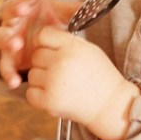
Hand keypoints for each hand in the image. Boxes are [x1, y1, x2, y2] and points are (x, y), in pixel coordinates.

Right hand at [0, 0, 79, 88]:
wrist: (40, 48)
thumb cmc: (49, 25)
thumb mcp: (61, 17)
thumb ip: (73, 12)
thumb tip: (92, 8)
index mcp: (26, 5)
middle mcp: (13, 20)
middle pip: (8, 11)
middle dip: (15, 10)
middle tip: (23, 10)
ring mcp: (8, 38)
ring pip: (0, 37)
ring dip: (7, 40)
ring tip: (16, 44)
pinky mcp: (8, 58)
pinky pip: (4, 66)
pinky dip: (9, 74)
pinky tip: (15, 82)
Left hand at [26, 25, 139, 139]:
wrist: (110, 105)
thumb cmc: (100, 76)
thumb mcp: (89, 50)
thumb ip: (66, 42)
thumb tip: (42, 38)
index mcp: (72, 47)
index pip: (44, 35)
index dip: (45, 43)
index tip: (51, 50)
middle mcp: (61, 62)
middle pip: (36, 55)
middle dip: (45, 63)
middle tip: (61, 72)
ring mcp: (53, 83)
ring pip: (32, 75)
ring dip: (42, 80)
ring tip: (61, 85)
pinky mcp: (49, 101)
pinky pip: (30, 93)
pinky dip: (39, 96)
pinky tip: (54, 95)